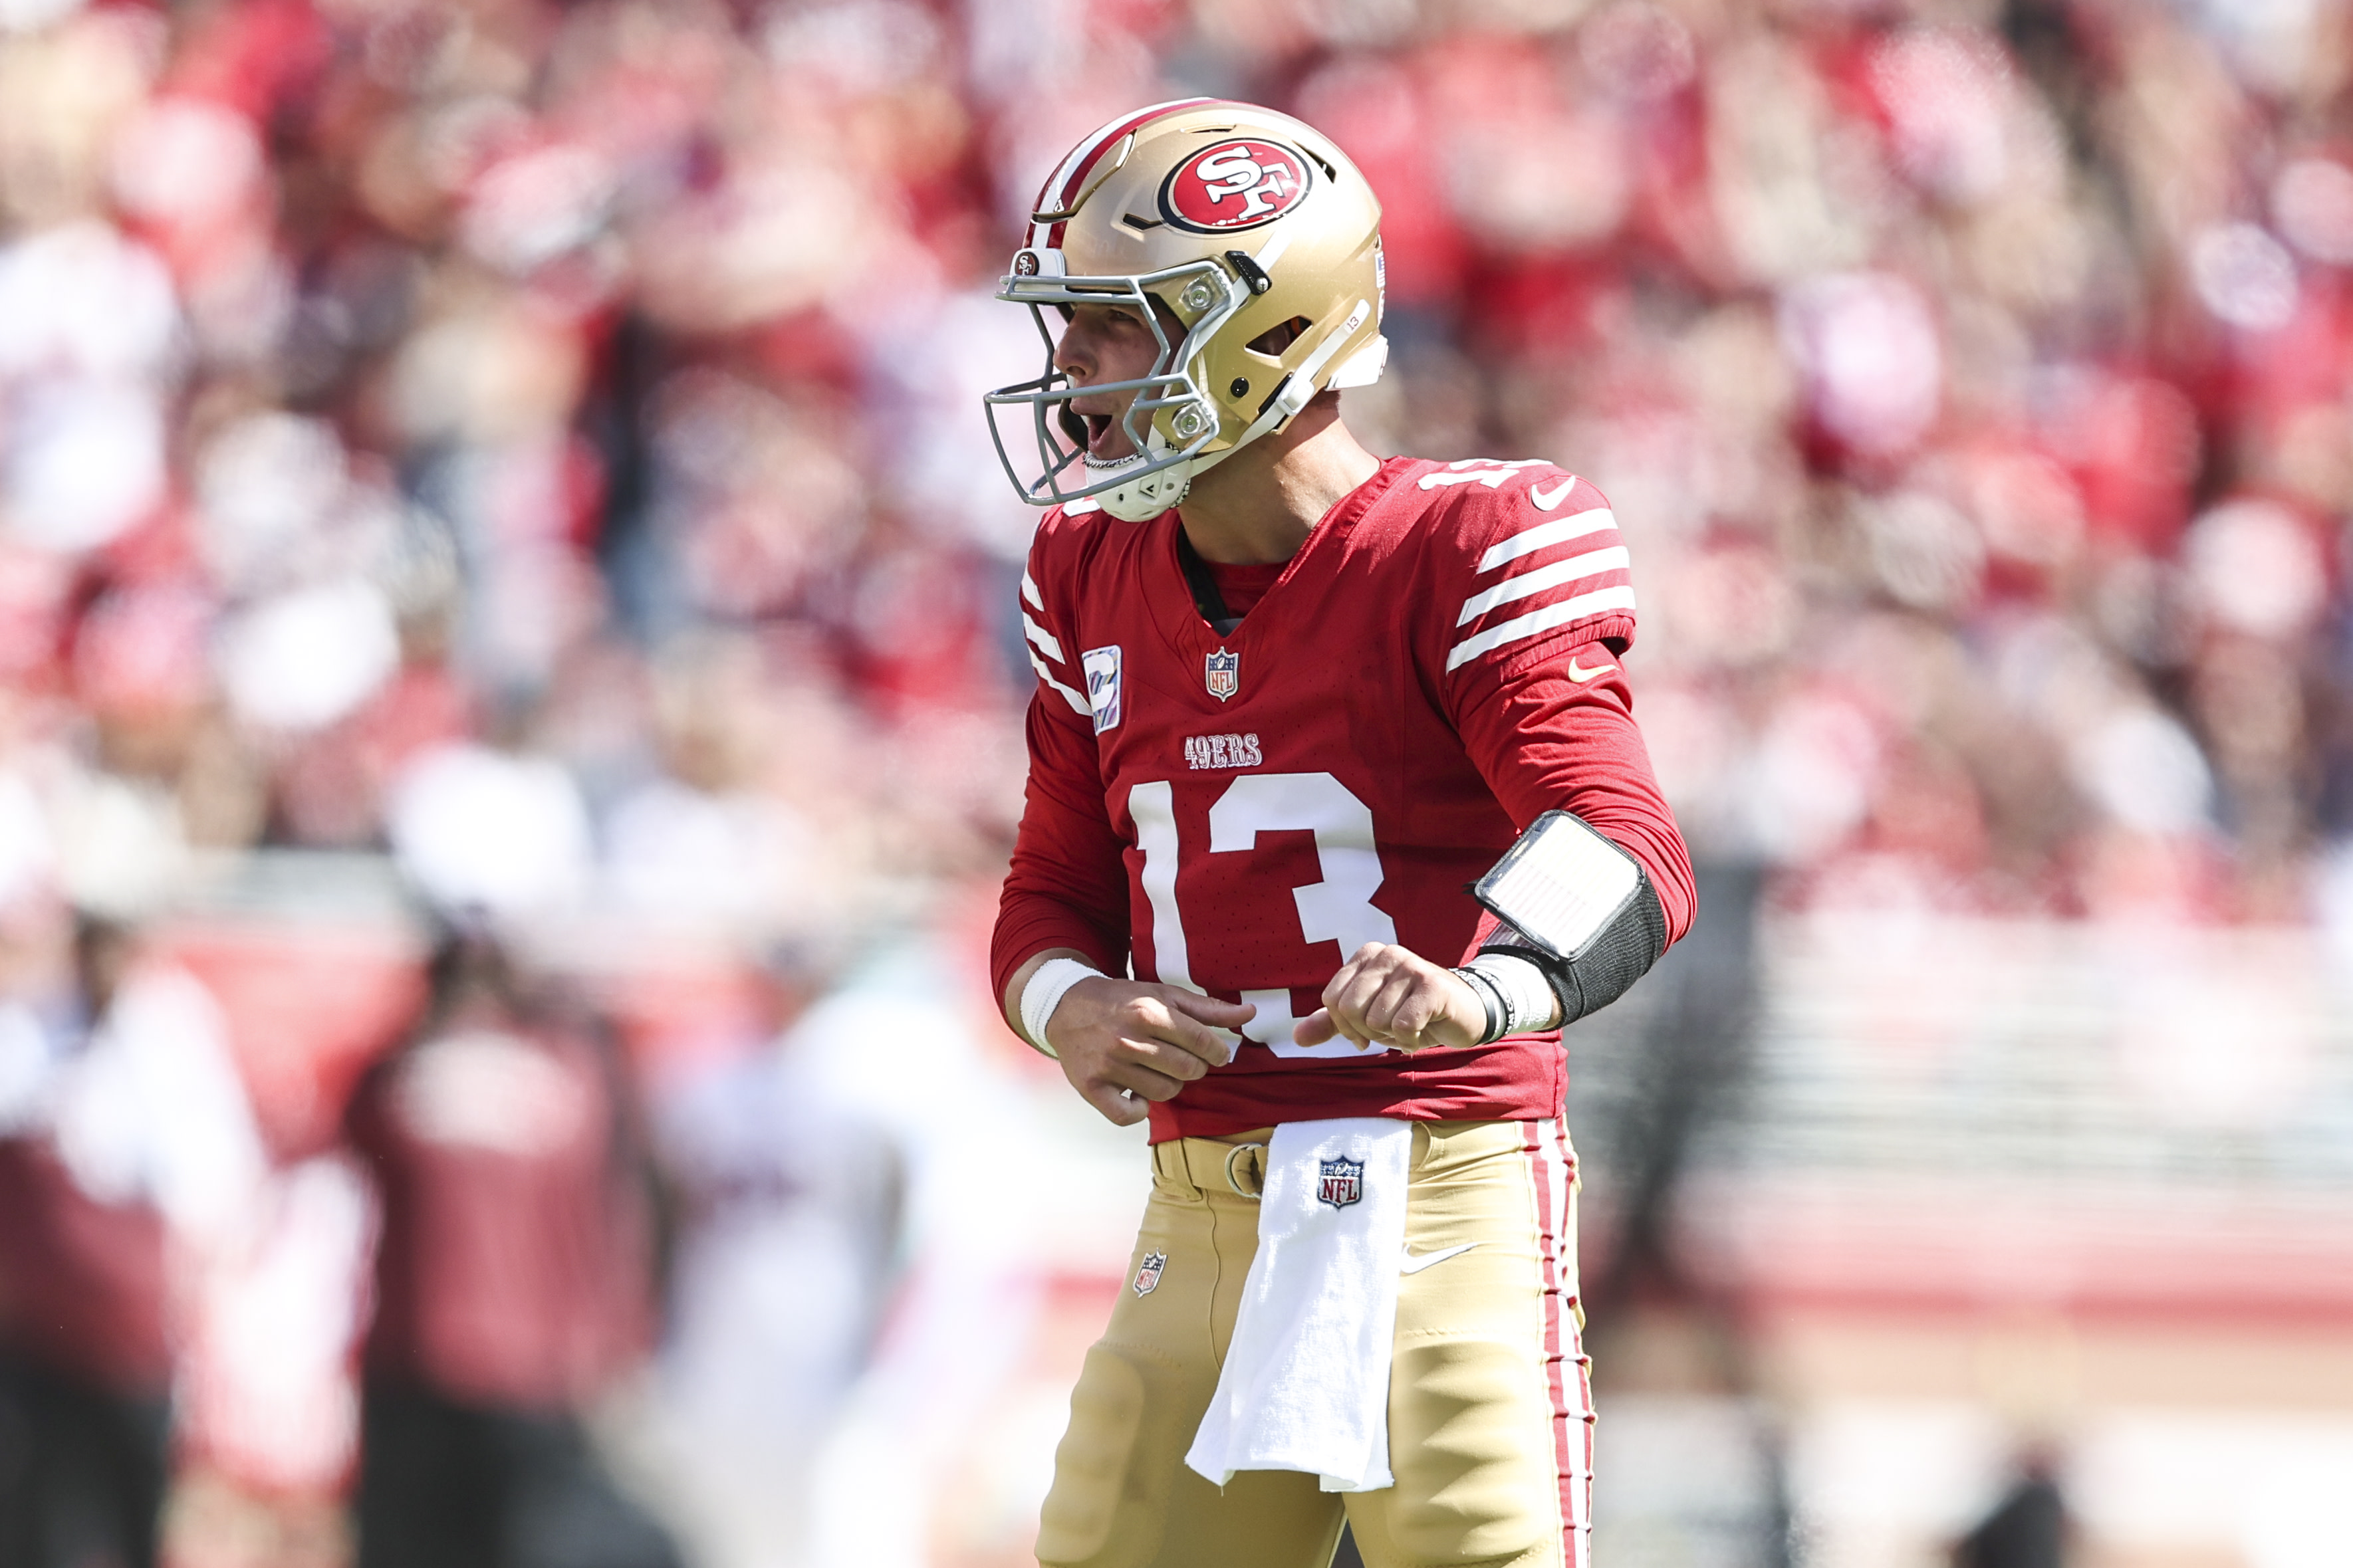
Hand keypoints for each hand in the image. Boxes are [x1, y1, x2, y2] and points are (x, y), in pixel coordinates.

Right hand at [1045, 977, 1254, 1126]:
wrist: (1066, 1007)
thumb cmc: (1124, 1000)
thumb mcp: (1164, 995)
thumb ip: (1207, 1009)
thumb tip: (1249, 1014)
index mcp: (1149, 1012)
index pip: (1203, 1043)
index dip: (1217, 1052)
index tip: (1215, 1053)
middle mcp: (1129, 1040)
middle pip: (1187, 1071)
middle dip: (1194, 1068)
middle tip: (1183, 1059)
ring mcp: (1108, 1066)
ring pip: (1163, 1093)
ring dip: (1168, 1084)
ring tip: (1156, 1069)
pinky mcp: (1091, 1087)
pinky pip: (1128, 1116)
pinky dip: (1137, 1109)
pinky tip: (1136, 1093)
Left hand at [1295, 943, 1484, 1053]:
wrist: (1464, 1014)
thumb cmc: (1412, 1012)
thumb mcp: (1367, 1017)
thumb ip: (1332, 1024)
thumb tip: (1297, 1038)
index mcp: (1367, 955)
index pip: (1332, 999)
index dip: (1347, 1026)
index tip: (1368, 1030)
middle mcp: (1387, 953)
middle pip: (1349, 1009)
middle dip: (1367, 1032)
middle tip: (1391, 1030)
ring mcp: (1411, 966)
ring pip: (1375, 1020)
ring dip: (1391, 1037)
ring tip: (1410, 1027)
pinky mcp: (1432, 985)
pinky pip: (1402, 1026)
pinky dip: (1410, 1041)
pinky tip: (1423, 1031)